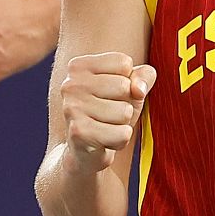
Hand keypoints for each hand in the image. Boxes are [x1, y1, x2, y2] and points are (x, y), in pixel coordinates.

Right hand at [59, 52, 155, 176]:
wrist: (86, 152)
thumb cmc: (111, 111)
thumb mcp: (132, 87)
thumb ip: (144, 76)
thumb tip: (138, 89)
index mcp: (78, 66)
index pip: (124, 63)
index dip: (128, 81)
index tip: (111, 93)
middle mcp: (70, 85)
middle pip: (125, 86)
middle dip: (126, 104)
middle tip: (109, 114)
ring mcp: (71, 109)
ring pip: (125, 112)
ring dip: (122, 124)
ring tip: (105, 127)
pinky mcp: (79, 133)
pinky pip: (122, 134)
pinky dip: (120, 140)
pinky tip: (104, 141)